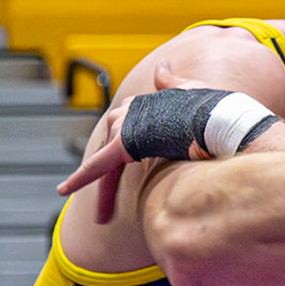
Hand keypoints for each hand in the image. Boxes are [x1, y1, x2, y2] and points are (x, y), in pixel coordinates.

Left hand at [55, 67, 219, 222]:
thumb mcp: (192, 91)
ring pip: (104, 164)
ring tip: (101, 217)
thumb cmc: (213, 110)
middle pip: (111, 153)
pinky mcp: (123, 143)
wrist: (219, 120)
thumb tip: (162, 67)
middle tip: (105, 210)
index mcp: (143, 104)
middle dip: (108, 181)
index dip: (117, 155)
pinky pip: (97, 166)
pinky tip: (65, 190)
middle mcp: (129, 111)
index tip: (115, 167)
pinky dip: (79, 178)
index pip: (124, 134)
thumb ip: (172, 83)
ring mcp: (124, 126)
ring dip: (103, 192)